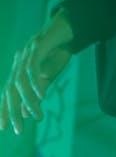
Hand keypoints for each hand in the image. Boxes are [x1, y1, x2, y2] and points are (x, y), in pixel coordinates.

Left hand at [0, 10, 73, 134]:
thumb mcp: (49, 75)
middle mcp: (19, 60)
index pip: (7, 91)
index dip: (3, 109)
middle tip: (18, 129)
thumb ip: (38, 92)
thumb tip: (27, 113)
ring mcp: (27, 52)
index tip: (2, 127)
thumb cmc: (59, 50)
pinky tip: (41, 95)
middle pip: (10, 89)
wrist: (69, 27)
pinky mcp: (38, 45)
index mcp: (19, 68)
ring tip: (37, 117)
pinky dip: (36, 83)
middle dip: (12, 110)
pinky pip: (33, 67)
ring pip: (21, 81)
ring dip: (27, 101)